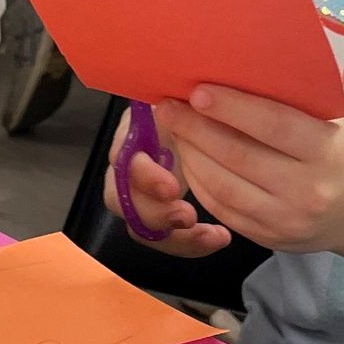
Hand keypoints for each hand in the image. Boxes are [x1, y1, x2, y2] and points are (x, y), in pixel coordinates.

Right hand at [103, 107, 230, 256]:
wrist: (206, 122)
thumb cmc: (197, 108)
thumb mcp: (186, 99)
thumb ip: (180, 101)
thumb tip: (175, 102)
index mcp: (132, 135)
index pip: (122, 161)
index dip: (144, 177)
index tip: (173, 186)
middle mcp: (129, 167)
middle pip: (122, 201)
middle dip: (155, 213)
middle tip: (189, 216)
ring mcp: (141, 195)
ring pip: (140, 226)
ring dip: (175, 236)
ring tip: (213, 236)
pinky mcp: (160, 215)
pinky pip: (166, 238)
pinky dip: (191, 243)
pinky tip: (221, 237)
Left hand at [167, 87, 343, 253]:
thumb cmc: (339, 152)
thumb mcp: (328, 122)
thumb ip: (288, 104)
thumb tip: (229, 72)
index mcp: (326, 151)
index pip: (273, 125)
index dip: (231, 107)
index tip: (197, 91)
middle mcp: (308, 190)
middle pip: (238, 156)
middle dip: (196, 129)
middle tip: (169, 105)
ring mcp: (286, 220)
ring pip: (222, 186)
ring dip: (190, 155)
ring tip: (174, 129)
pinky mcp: (269, 240)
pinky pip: (222, 209)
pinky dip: (198, 181)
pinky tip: (188, 158)